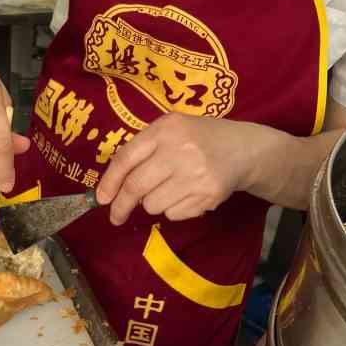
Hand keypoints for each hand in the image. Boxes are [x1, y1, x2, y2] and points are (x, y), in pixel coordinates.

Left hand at [95, 113, 255, 224]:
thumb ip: (143, 150)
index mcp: (167, 128)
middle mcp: (180, 150)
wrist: (244, 149)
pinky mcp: (208, 195)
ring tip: (170, 189)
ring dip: (154, 204)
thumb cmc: (199, 139)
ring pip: (153, 205)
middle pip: (136, 187)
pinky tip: (188, 194)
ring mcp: (196, 174)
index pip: (127, 157)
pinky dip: (174, 210)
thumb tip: (112, 187)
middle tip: (116, 217)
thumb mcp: (172, 130)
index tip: (101, 199)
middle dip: (121, 206)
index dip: (110, 181)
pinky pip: (173, 214)